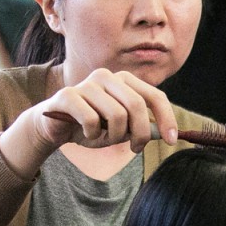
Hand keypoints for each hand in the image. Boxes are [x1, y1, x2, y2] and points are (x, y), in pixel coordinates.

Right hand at [0, 68, 178, 178]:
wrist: (55, 128)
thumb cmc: (92, 126)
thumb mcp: (121, 129)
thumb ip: (141, 127)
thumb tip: (164, 133)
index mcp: (124, 80)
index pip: (154, 96)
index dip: (166, 118)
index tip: (171, 140)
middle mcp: (107, 76)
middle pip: (136, 106)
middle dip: (140, 133)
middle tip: (135, 149)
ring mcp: (87, 84)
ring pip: (115, 115)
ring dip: (113, 136)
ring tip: (102, 138)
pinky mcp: (68, 95)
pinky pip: (91, 120)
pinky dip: (93, 134)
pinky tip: (86, 134)